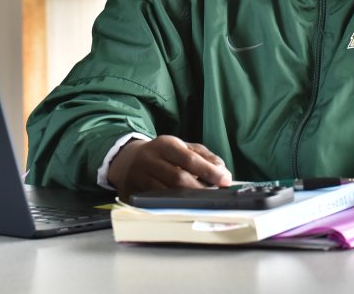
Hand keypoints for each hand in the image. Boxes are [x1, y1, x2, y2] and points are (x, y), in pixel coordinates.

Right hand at [106, 135, 232, 196]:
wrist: (127, 159)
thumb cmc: (162, 155)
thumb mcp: (181, 148)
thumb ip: (203, 156)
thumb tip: (222, 170)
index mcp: (165, 144)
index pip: (190, 159)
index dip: (209, 171)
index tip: (226, 180)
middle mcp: (150, 159)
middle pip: (178, 179)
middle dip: (200, 190)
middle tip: (216, 197)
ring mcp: (138, 177)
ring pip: (166, 194)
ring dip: (187, 201)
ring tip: (202, 203)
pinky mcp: (131, 193)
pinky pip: (153, 204)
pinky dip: (170, 207)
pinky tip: (182, 209)